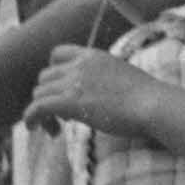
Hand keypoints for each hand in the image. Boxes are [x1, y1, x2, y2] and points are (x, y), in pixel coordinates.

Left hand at [24, 43, 155, 139]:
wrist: (153, 105)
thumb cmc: (148, 99)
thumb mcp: (123, 79)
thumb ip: (106, 82)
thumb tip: (104, 98)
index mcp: (92, 56)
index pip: (57, 54)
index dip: (53, 72)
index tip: (61, 90)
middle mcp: (79, 65)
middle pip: (44, 77)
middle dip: (47, 96)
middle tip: (61, 119)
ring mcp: (73, 82)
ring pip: (39, 93)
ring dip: (41, 111)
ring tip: (54, 130)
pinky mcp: (69, 102)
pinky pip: (37, 107)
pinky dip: (31, 117)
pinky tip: (32, 128)